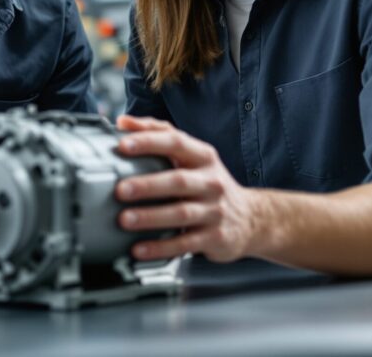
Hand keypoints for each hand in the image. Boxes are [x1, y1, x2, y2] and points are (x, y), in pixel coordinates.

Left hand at [115, 115, 255, 262]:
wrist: (251, 218)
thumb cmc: (210, 183)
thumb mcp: (193, 155)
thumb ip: (160, 135)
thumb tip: (122, 122)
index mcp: (203, 157)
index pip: (176, 142)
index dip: (149, 142)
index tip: (122, 145)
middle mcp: (212, 181)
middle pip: (178, 181)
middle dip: (147, 185)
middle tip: (120, 190)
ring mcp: (215, 211)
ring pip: (181, 213)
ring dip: (151, 217)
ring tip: (125, 220)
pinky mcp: (215, 237)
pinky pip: (185, 243)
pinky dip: (160, 247)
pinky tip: (139, 249)